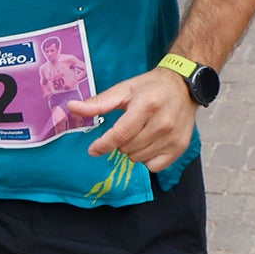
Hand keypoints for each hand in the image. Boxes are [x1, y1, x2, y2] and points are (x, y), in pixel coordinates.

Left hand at [72, 67, 197, 171]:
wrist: (183, 87)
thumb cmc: (150, 87)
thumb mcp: (123, 89)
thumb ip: (98, 103)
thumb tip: (71, 107)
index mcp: (146, 106)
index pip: (120, 134)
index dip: (103, 145)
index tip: (93, 150)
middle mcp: (162, 124)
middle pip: (127, 148)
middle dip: (119, 142)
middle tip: (126, 127)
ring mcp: (173, 138)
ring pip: (138, 158)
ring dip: (132, 150)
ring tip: (139, 133)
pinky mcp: (181, 148)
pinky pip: (154, 166)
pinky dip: (146, 158)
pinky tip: (148, 144)